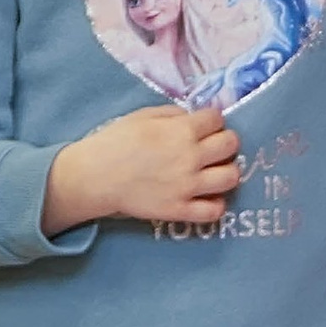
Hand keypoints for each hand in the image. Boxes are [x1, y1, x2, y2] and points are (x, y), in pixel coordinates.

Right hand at [46, 105, 239, 232]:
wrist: (94, 177)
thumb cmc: (115, 142)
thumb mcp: (143, 115)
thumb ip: (173, 114)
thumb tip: (193, 118)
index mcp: (182, 130)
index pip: (218, 119)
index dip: (211, 120)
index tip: (203, 126)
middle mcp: (191, 157)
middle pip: (231, 144)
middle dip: (224, 142)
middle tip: (212, 147)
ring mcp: (187, 186)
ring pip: (231, 177)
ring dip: (226, 171)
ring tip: (213, 171)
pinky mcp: (179, 210)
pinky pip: (215, 211)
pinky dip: (216, 204)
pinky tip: (206, 197)